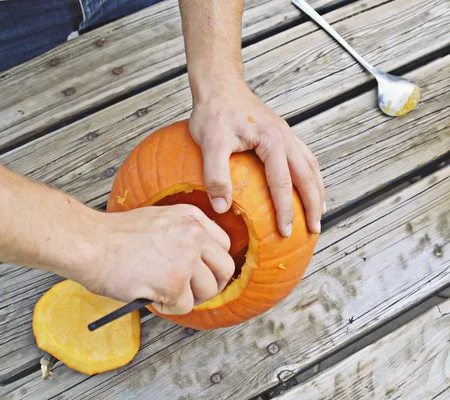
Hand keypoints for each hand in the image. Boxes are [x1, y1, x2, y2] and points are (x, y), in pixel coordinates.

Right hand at [85, 205, 234, 314]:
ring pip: (208, 291)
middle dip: (211, 284)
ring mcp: (185, 260)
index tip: (203, 273)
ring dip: (188, 298)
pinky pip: (185, 307)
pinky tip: (150, 295)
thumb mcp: (158, 220)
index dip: (212, 264)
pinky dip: (168, 308)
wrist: (90, 243)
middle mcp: (194, 235)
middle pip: (225, 269)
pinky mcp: (174, 284)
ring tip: (164, 292)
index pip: (223, 244)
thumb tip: (198, 262)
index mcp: (191, 217)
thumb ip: (182, 235)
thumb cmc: (114, 236)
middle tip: (192, 291)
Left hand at [189, 76, 325, 236]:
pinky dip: (310, 176)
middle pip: (308, 176)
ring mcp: (286, 134)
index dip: (286, 210)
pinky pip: (304, 158)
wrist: (219, 85)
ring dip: (317, 190)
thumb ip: (215, 174)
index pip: (283, 183)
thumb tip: (222, 208)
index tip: (286, 232)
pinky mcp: (281, 133)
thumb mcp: (209, 143)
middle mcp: (286, 137)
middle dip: (313, 205)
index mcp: (272, 141)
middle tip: (315, 230)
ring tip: (319, 212)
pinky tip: (306, 186)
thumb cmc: (213, 112)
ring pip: (311, 166)